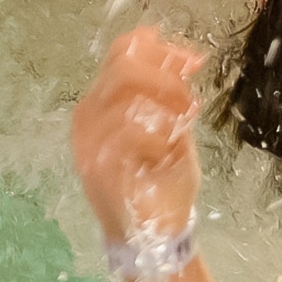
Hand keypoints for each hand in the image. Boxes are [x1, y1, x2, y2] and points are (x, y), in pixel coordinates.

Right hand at [72, 29, 204, 242]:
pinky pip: (126, 128)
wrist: (155, 233)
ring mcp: (89, 140)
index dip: (158, 47)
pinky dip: (156, 131)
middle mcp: (89, 116)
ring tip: (182, 123)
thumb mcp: (173, 127)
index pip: (120, 53)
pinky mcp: (98, 164)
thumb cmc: (163, 180)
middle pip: (122, 65)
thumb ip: (173, 94)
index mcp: (104, 102)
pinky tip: (168, 144)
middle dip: (165, 73)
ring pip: (123, 91)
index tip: (191, 60)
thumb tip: (187, 57)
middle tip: (189, 95)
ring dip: (164, 101)